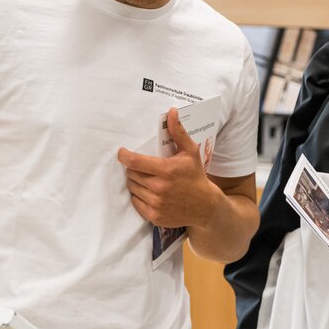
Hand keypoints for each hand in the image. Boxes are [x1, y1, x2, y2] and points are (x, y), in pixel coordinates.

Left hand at [117, 108, 221, 229]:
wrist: (205, 206)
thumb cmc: (195, 176)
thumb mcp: (190, 152)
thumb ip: (178, 132)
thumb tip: (171, 112)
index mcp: (167, 170)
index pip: (134, 161)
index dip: (124, 155)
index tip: (122, 153)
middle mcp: (160, 187)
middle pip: (131, 174)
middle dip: (134, 169)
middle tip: (144, 168)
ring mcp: (156, 203)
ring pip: (132, 187)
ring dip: (136, 182)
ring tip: (148, 180)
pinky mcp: (154, 216)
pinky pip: (135, 202)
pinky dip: (139, 196)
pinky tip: (150, 193)